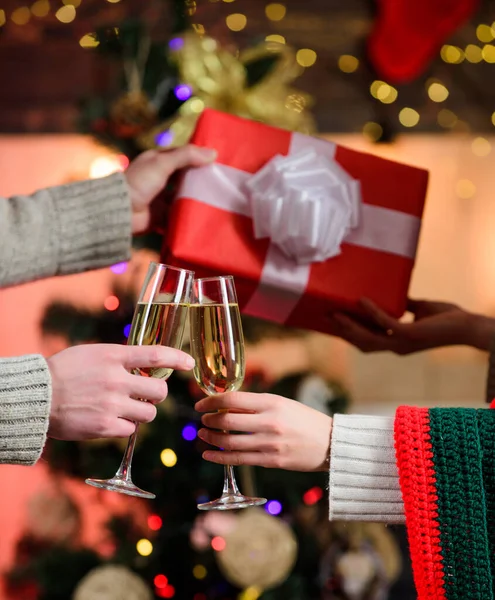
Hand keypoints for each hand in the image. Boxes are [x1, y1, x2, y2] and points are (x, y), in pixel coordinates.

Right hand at [47, 344, 194, 439]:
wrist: (36, 398)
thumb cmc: (64, 372)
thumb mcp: (92, 354)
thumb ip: (119, 359)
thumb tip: (144, 365)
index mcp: (113, 356)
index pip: (156, 355)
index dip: (178, 358)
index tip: (189, 363)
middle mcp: (117, 380)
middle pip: (160, 390)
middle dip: (157, 394)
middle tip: (146, 394)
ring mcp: (112, 404)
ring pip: (149, 413)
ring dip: (142, 412)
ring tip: (124, 408)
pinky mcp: (106, 427)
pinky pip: (131, 430)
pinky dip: (125, 427)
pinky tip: (109, 420)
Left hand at [125, 144, 216, 233]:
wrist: (122, 211)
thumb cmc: (140, 182)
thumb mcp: (163, 163)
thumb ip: (187, 156)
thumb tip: (213, 152)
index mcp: (157, 161)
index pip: (182, 156)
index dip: (198, 158)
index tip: (218, 161)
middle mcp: (159, 178)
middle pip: (185, 177)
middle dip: (200, 180)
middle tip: (222, 182)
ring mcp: (160, 198)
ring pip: (183, 197)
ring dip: (196, 199)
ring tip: (217, 200)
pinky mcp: (161, 216)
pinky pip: (179, 215)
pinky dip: (188, 216)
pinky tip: (204, 216)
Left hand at [195, 392, 331, 471]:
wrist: (331, 444)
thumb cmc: (306, 421)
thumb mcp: (283, 404)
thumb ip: (257, 405)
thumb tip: (227, 405)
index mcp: (272, 403)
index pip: (233, 400)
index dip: (211, 401)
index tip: (201, 404)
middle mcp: (269, 422)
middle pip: (227, 421)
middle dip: (209, 420)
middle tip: (203, 420)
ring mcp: (270, 443)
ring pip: (229, 442)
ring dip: (211, 439)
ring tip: (203, 435)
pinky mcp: (271, 461)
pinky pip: (239, 460)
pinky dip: (220, 457)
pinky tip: (209, 455)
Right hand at [328, 297, 493, 354]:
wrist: (469, 326)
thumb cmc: (449, 318)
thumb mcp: (422, 309)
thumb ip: (407, 305)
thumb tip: (397, 295)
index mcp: (397, 342)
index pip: (367, 341)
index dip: (350, 334)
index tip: (334, 322)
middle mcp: (396, 346)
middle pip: (361, 342)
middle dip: (343, 331)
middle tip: (327, 316)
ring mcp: (401, 343)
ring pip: (367, 337)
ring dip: (350, 325)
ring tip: (335, 311)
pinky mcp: (409, 334)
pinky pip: (384, 323)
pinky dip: (371, 311)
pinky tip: (362, 300)